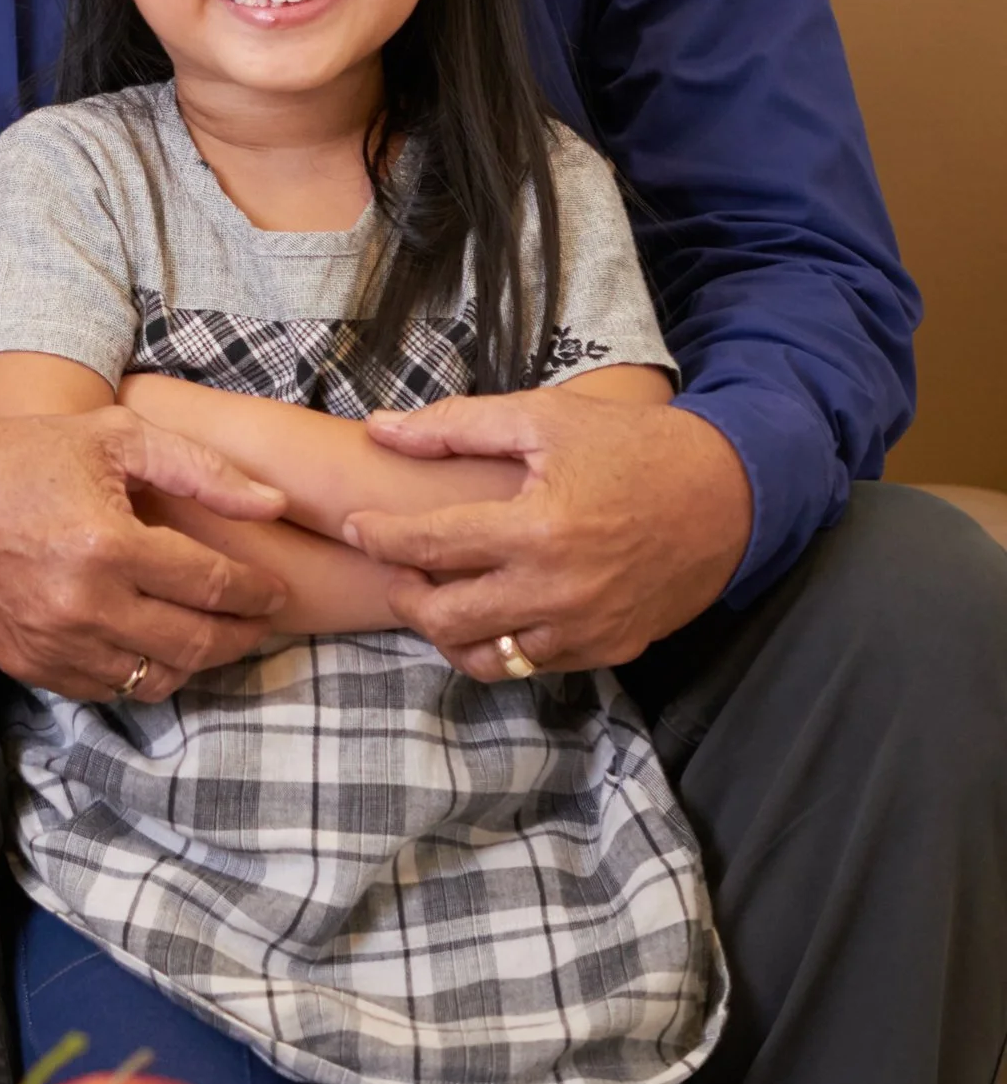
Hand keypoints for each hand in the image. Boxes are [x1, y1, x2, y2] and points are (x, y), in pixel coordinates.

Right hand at [0, 411, 289, 700]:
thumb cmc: (26, 458)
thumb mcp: (115, 437)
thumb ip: (199, 469)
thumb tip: (270, 503)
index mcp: (108, 544)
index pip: (211, 585)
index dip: (256, 592)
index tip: (275, 591)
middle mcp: (85, 605)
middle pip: (195, 643)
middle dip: (241, 635)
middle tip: (260, 620)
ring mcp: (55, 644)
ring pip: (156, 679)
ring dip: (196, 661)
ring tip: (213, 635)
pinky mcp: (31, 666)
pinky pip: (108, 691)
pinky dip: (141, 674)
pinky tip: (155, 646)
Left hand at [343, 369, 752, 674]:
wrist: (727, 494)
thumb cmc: (632, 446)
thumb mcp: (544, 418)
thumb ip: (456, 426)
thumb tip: (382, 430)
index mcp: (537, 528)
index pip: (428, 545)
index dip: (378, 537)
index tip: (356, 526)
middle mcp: (558, 591)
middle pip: (446, 619)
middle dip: (405, 596)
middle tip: (395, 569)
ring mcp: (586, 629)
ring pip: (487, 659)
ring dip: (448, 632)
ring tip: (436, 596)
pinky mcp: (610, 650)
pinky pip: (535, 665)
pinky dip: (501, 644)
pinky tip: (492, 608)